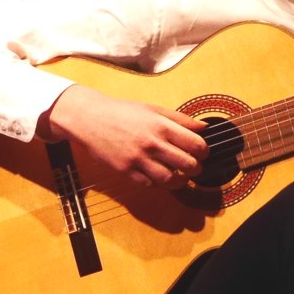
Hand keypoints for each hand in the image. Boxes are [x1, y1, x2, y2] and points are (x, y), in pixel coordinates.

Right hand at [39, 84, 206, 187]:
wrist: (90, 119)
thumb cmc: (122, 112)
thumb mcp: (153, 109)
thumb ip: (180, 119)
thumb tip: (204, 128)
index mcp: (162, 126)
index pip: (196, 145)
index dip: (204, 151)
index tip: (202, 153)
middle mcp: (152, 143)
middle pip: (188, 165)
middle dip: (195, 168)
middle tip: (193, 167)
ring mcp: (138, 159)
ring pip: (170, 179)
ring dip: (178, 180)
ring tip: (179, 175)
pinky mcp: (125, 171)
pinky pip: (149, 184)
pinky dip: (157, 182)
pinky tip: (157, 174)